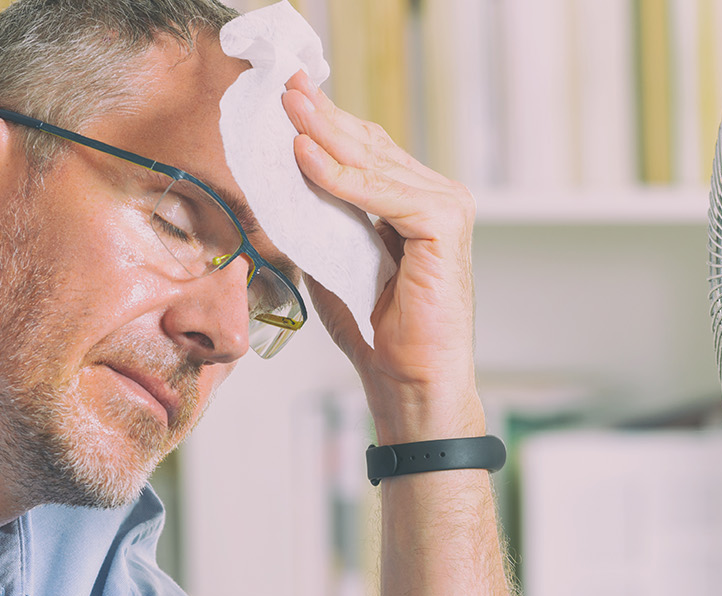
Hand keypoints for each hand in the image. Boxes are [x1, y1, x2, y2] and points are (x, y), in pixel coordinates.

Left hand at [281, 71, 483, 444]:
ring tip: (290, 108)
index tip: (288, 96)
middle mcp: (436, 197)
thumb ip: (317, 222)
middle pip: (370, 144)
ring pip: (373, 161)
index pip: (365, 150)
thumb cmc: (378, 333)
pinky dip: (341, 176)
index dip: (326, 123)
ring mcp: (445, 208)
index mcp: (414, 203)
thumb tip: (276, 186)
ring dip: (326, 134)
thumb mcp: (332, 262)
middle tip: (286, 86)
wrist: (409, 382)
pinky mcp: (443, 225)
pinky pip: (381, 191)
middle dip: (323, 115)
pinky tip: (307, 157)